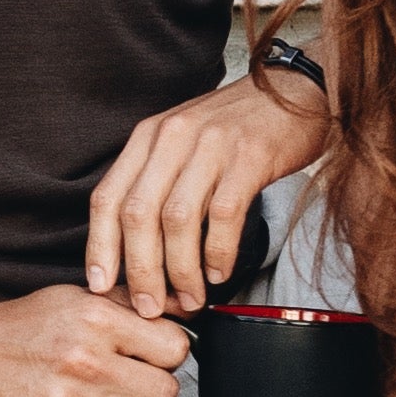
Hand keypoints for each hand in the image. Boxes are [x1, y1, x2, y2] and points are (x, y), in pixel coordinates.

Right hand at [0, 285, 189, 396]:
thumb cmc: (20, 328)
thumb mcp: (75, 298)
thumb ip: (129, 305)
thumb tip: (188, 311)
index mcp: (96, 319)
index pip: (176, 348)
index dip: (165, 356)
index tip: (148, 359)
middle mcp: (85, 361)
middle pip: (166, 394)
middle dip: (149, 393)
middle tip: (126, 389)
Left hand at [85, 66, 326, 319]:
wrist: (296, 90)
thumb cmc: (238, 125)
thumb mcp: (183, 141)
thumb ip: (157, 180)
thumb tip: (136, 246)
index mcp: (148, 137)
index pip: (107, 197)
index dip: (99, 246)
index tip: (101, 284)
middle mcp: (172, 138)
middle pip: (138, 214)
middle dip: (140, 269)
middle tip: (149, 306)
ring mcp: (210, 146)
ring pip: (177, 220)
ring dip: (180, 269)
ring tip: (189, 297)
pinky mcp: (249, 158)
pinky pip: (223, 215)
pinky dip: (217, 251)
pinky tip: (218, 272)